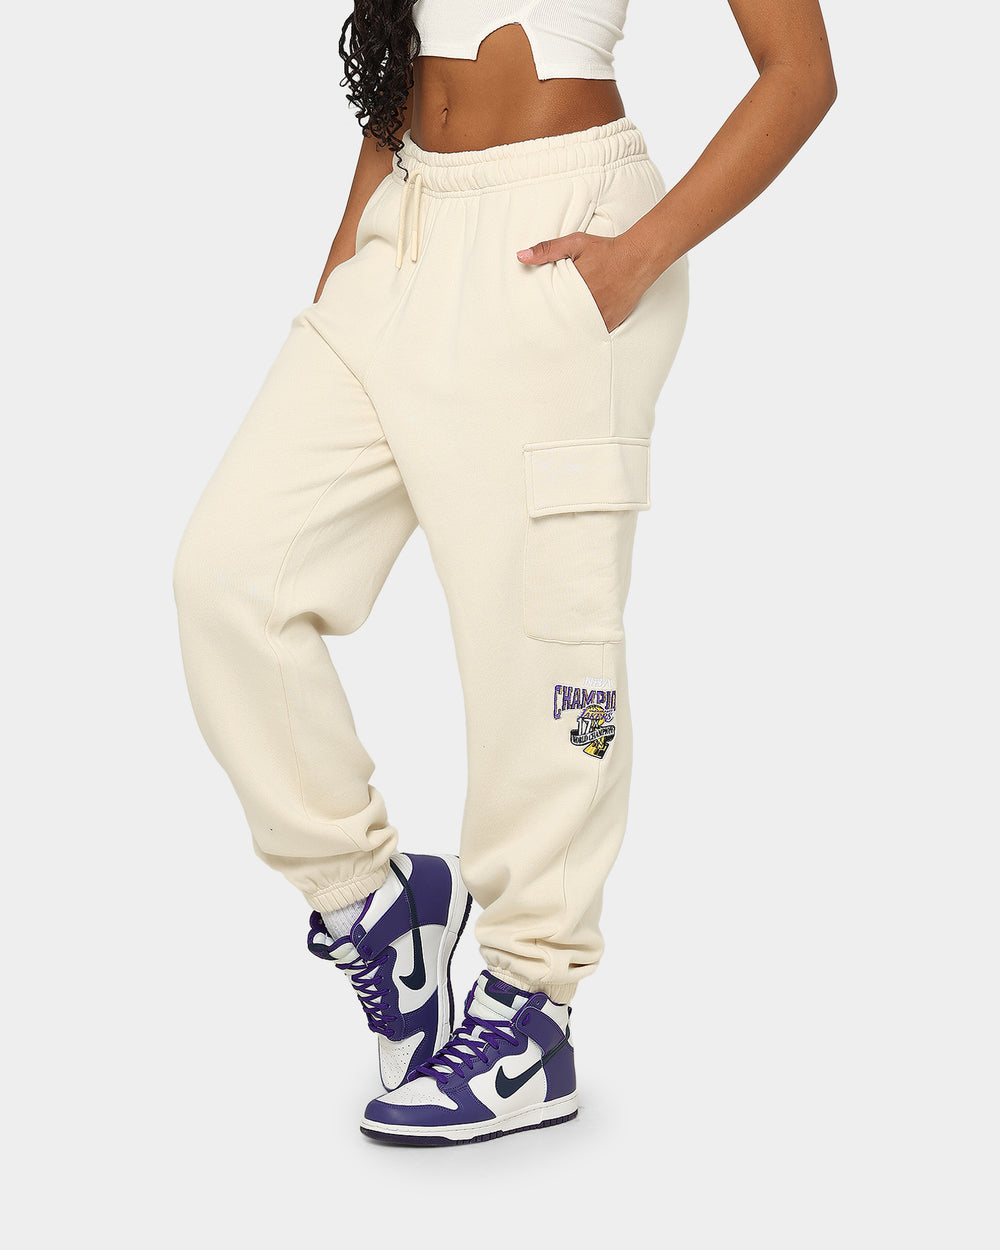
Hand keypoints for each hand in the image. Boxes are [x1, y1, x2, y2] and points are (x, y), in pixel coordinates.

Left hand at [515, 231, 647, 333]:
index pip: (550, 307)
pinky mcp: (610, 322)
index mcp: (572, 288)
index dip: (540, 313)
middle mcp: (586, 305)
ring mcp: (599, 316)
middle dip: (553, 325)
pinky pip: (593, 333)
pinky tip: (577, 336)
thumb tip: (521, 256)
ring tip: (554, 339)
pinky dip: (586, 333)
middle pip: (562, 321)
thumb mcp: (574, 243)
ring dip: (569, 331)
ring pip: (577, 330)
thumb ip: (547, 249)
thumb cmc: (606, 249)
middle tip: (538, 335)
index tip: (530, 320)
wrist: (638, 257)